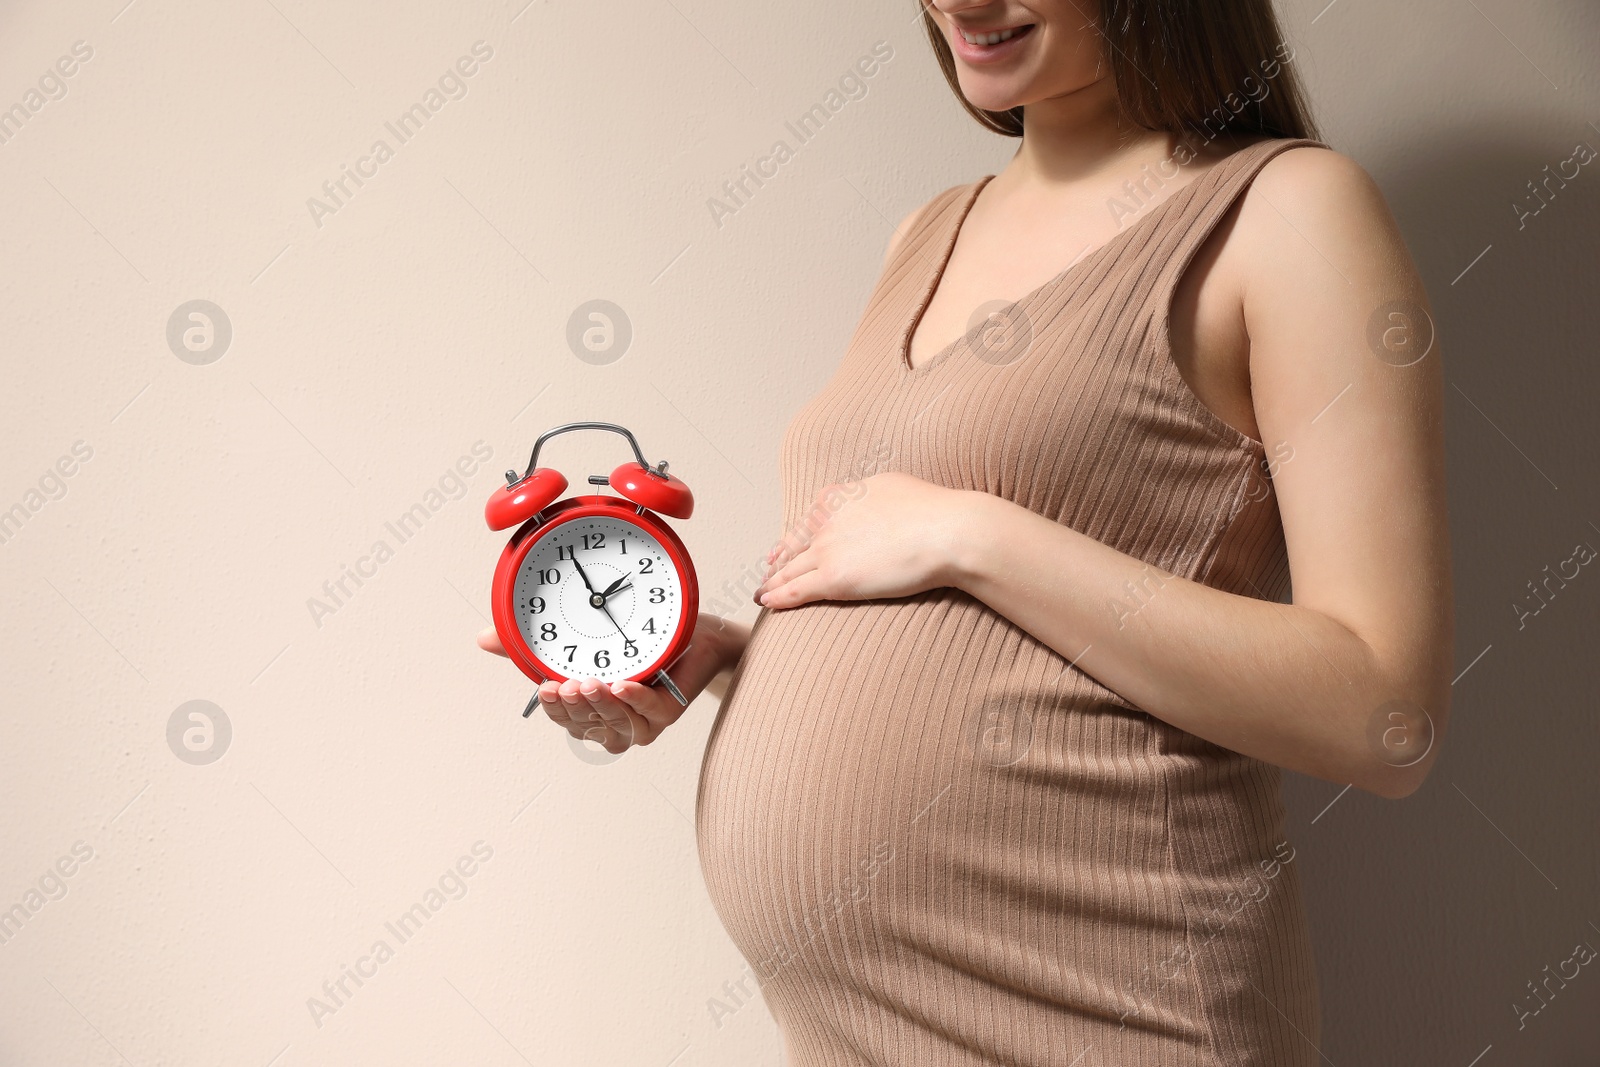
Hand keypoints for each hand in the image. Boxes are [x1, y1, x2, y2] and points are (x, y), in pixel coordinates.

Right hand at [475, 612, 742, 753]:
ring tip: (590, 682)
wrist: (697, 631)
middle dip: (574, 708)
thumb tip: (484, 639)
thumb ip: (536, 644)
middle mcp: (617, 720)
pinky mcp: (671, 709)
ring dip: (601, 706)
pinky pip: (651, 712)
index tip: (542, 686)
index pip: (565, 720)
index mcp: (594, 707)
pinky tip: (622, 684)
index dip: (553, 709)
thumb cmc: (642, 637)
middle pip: (588, 728)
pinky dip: (635, 699)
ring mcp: (644, 719)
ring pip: (618, 727)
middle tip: (564, 684)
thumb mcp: (583, 634)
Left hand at [753, 471, 978, 608]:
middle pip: (795, 544)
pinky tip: (767, 602)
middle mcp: (828, 520)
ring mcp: (828, 549)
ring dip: (772, 582)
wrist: (946, 531)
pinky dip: (778, 597)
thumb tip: (870, 499)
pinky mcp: (834, 578)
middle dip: (779, 560)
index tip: (787, 545)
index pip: (810, 519)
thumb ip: (872, 494)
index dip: (796, 535)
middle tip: (768, 570)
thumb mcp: (893, 485)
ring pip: (791, 569)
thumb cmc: (933, 511)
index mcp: (841, 496)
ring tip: (762, 591)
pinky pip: (796, 590)